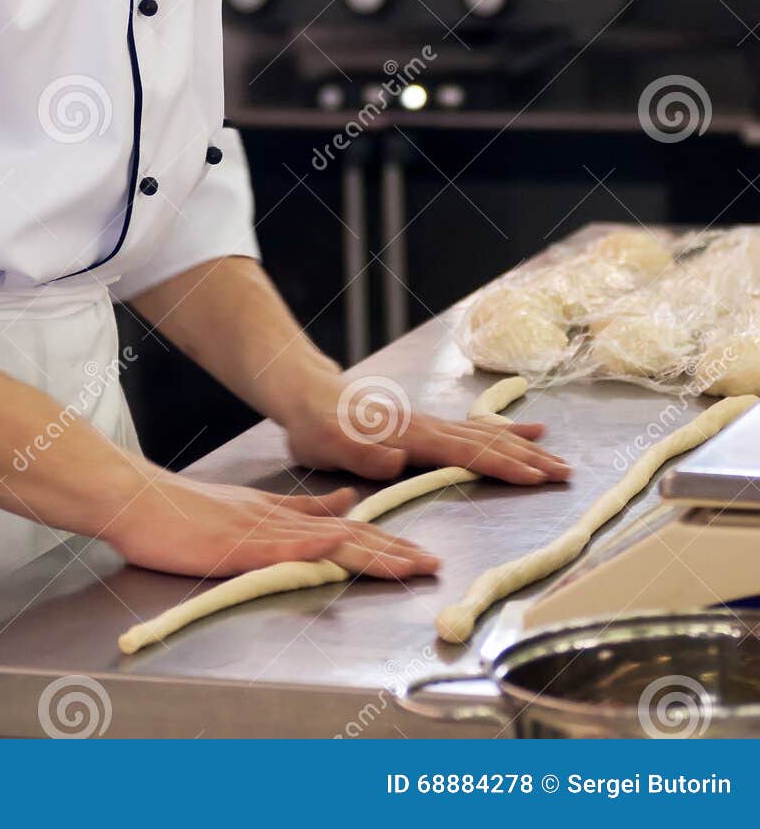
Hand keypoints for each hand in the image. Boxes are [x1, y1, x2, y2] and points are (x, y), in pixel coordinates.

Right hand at [105, 469, 440, 581]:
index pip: (344, 529)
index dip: (385, 542)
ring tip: (409, 564)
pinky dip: (312, 544)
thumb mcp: (248, 509)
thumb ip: (297, 510)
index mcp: (281, 515)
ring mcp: (259, 531)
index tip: (420, 554)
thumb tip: (346, 504)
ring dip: (371, 553)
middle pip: (347, 537)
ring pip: (326, 543)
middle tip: (433, 565)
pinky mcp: (236, 544)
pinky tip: (339, 547)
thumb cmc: (183, 513)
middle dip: (394, 552)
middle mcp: (279, 520)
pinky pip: (281, 544)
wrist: (138, 499)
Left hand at [283, 391, 572, 486]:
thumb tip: (396, 457)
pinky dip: (505, 430)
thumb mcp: (327, 443)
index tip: (535, 477)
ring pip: (486, 436)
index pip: (463, 453)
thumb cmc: (314, 425)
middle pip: (486, 443)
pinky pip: (474, 430)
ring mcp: (430, 423)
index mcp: (409, 436)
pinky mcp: (428, 426)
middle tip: (566, 473)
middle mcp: (427, 426)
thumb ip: (360, 452)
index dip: (500, 466)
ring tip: (559, 459)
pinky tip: (528, 430)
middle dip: (527, 459)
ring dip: (523, 448)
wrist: (306, 393)